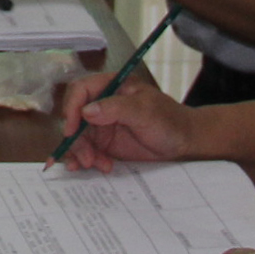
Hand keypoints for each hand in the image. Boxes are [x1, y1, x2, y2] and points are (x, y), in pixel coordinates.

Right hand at [52, 72, 197, 172]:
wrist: (183, 142)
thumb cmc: (169, 120)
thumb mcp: (145, 111)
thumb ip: (116, 108)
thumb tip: (86, 111)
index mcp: (110, 86)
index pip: (80, 90)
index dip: (71, 108)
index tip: (71, 129)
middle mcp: (102, 103)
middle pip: (74, 117)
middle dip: (76, 139)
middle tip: (86, 158)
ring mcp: (101, 124)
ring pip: (77, 136)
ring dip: (81, 152)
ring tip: (96, 165)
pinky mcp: (104, 142)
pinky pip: (86, 149)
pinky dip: (85, 159)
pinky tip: (95, 166)